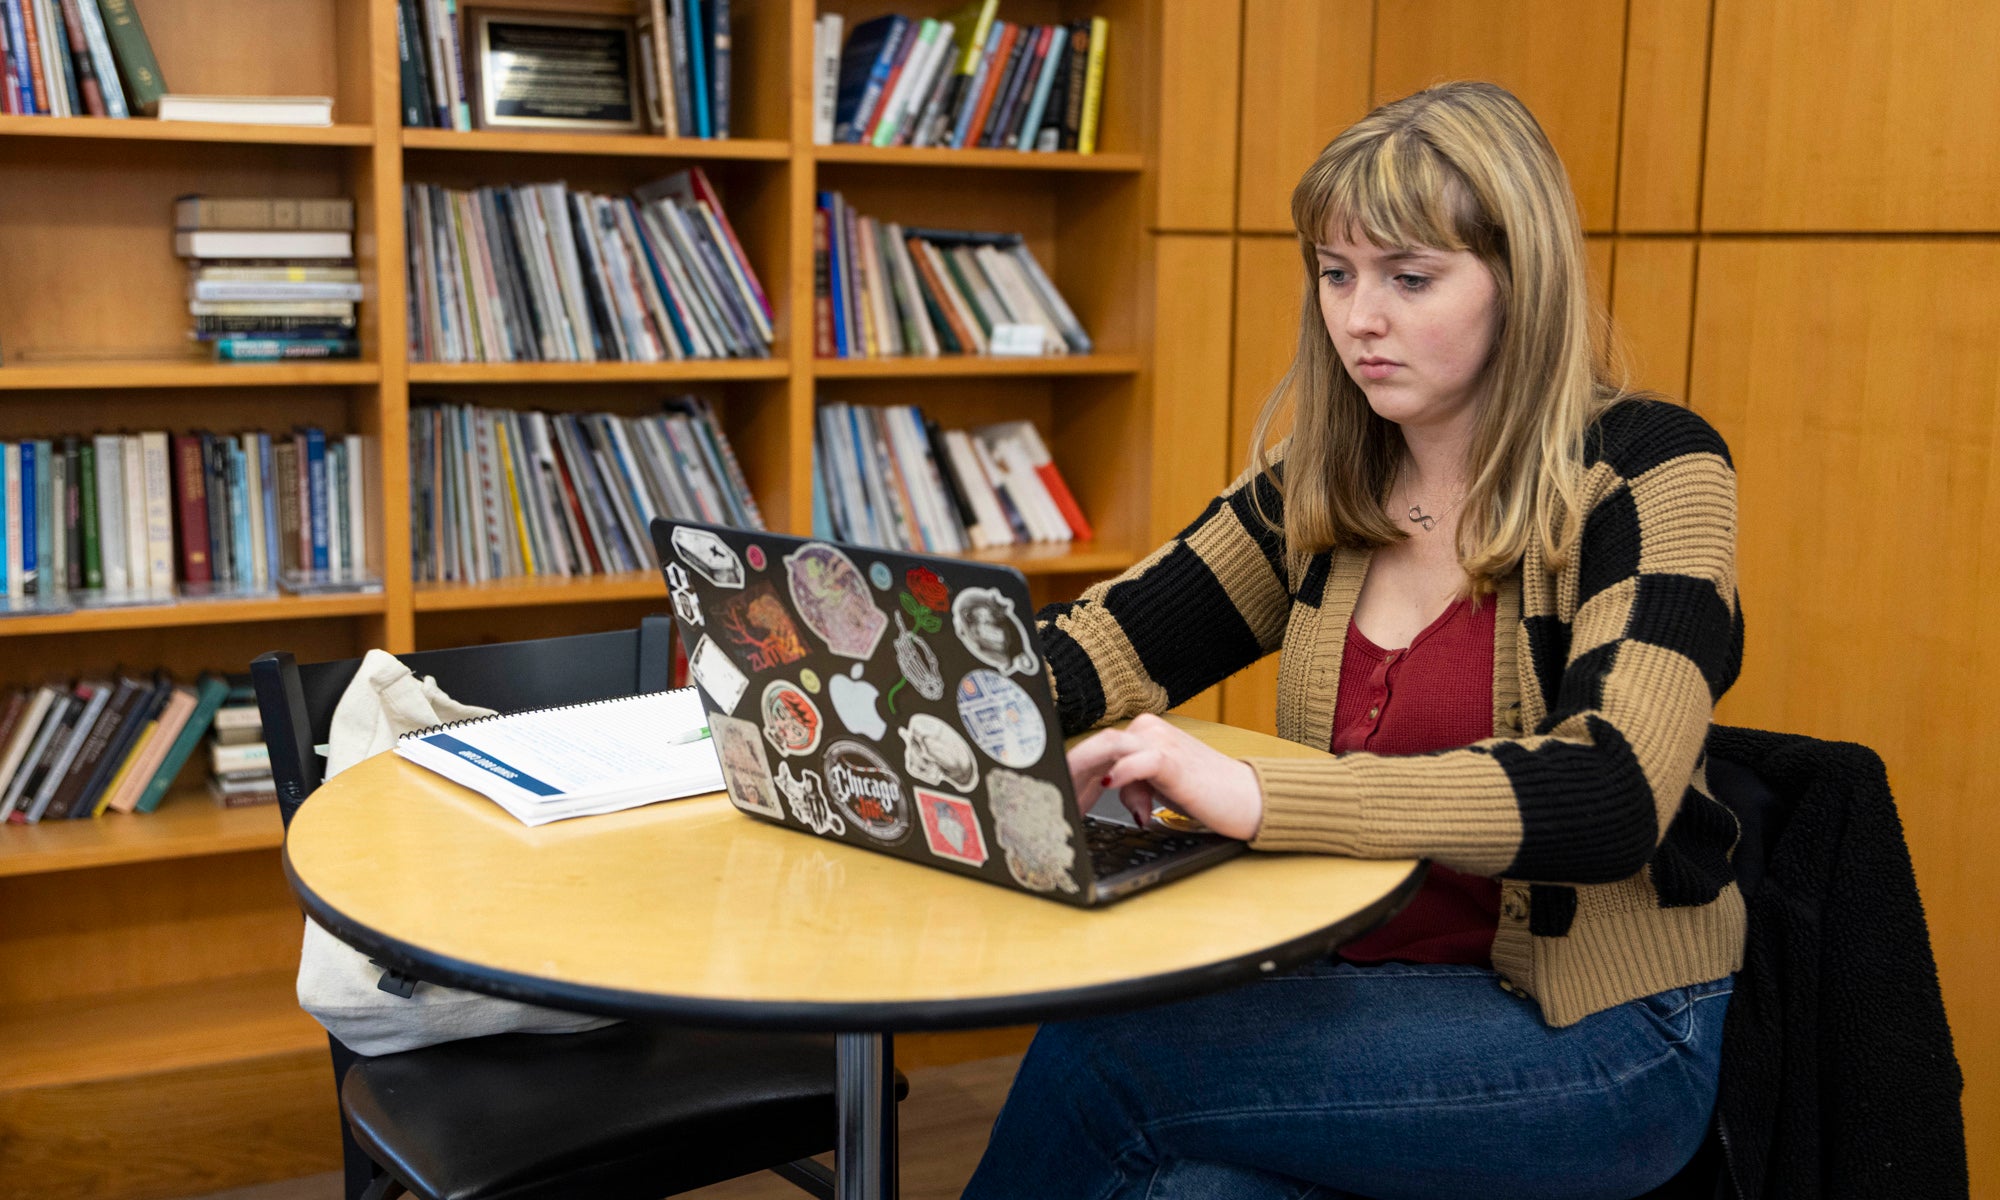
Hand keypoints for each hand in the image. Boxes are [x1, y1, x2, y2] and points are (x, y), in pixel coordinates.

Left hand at [1066, 713, 1263, 840]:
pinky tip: (1106, 783)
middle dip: (1070, 774)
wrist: (1245, 799)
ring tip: (1067, 792)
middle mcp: (1148, 731)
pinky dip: (1120, 773)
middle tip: (1053, 797)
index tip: (1056, 794)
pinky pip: (1138, 761)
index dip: (1072, 772)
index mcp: (1142, 734)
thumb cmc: (1204, 792)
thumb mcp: (1157, 789)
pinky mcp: (1172, 760)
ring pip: (1109, 746)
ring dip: (1083, 771)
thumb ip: (1131, 786)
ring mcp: (1160, 742)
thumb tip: (1109, 789)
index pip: (1097, 750)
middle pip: (1096, 746)